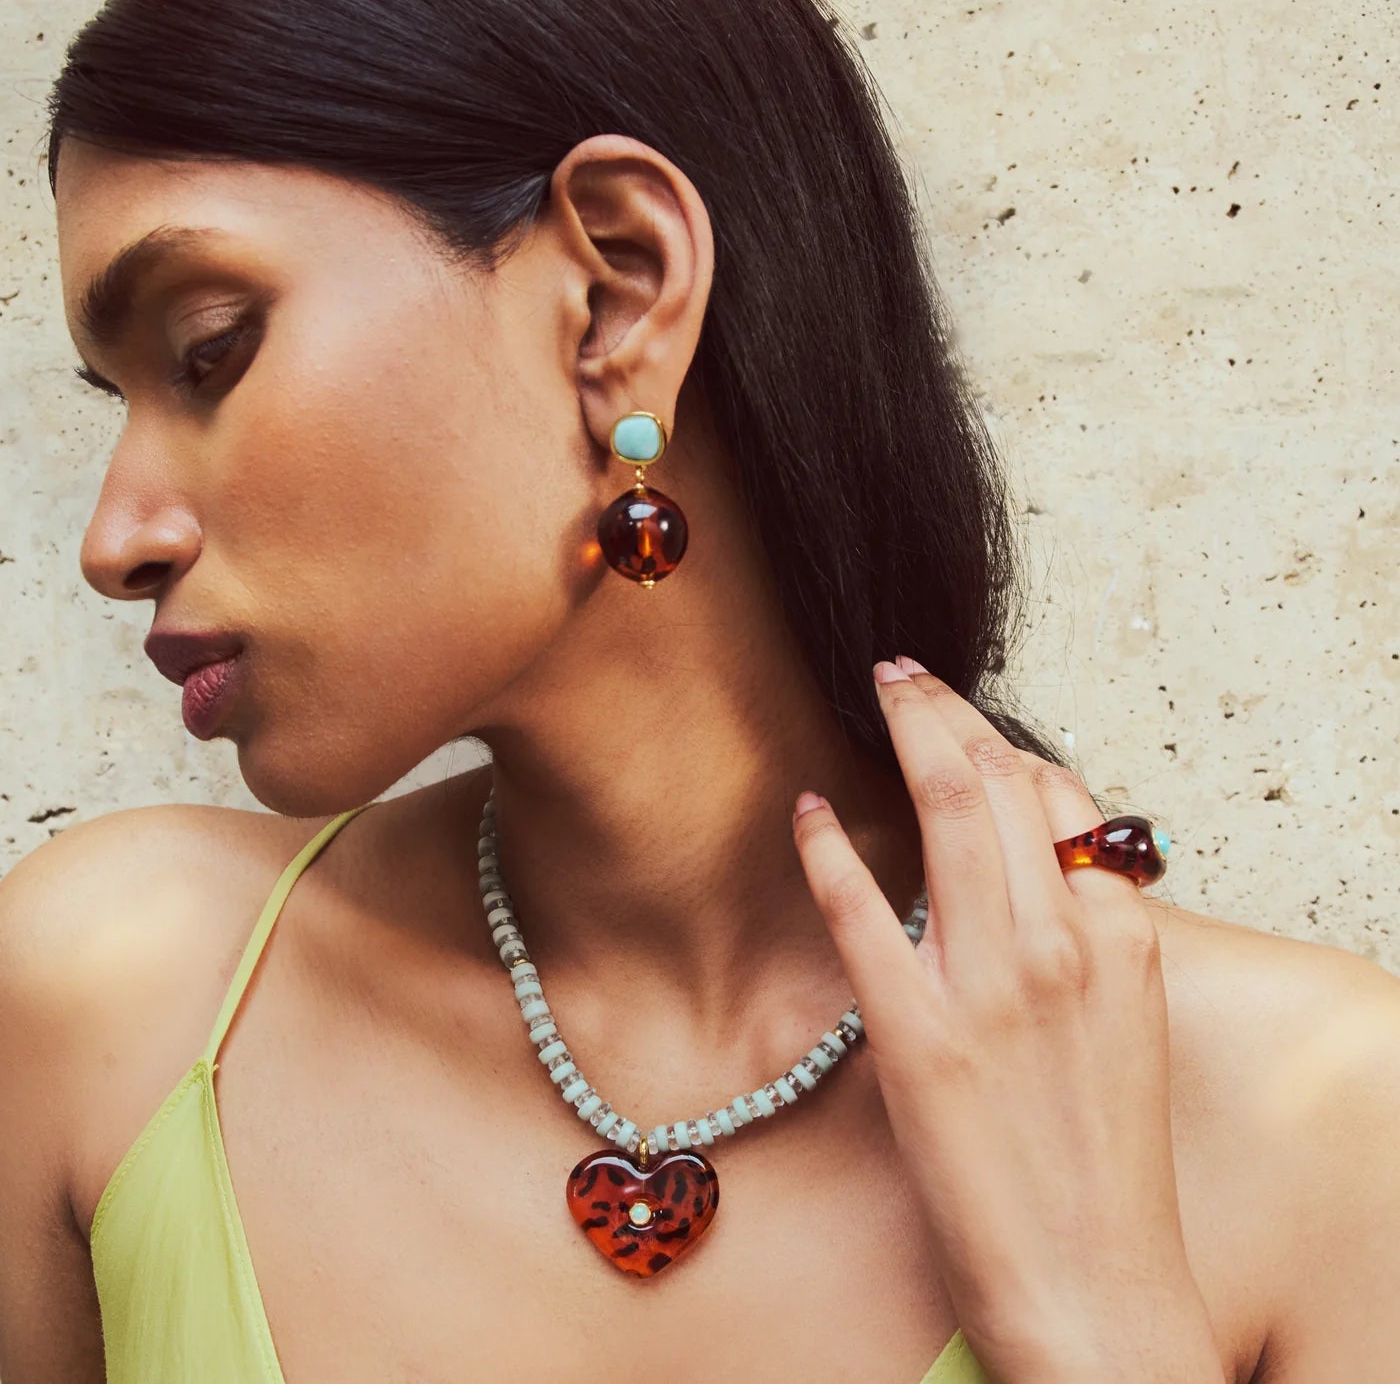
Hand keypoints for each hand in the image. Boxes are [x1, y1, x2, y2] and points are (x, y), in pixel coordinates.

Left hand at [792, 657, 1224, 1382]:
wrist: (1096, 1286)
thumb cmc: (1108, 1161)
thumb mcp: (1127, 1025)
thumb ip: (1088, 935)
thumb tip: (1035, 862)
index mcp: (1121, 939)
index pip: (1059, 799)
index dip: (1004, 739)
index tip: (964, 713)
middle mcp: (1060, 944)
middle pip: (998, 783)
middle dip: (945, 708)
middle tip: (902, 668)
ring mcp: (989, 987)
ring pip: (946, 817)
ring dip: (906, 735)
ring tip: (876, 691)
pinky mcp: (918, 1038)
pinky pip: (865, 914)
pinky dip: (832, 851)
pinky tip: (810, 810)